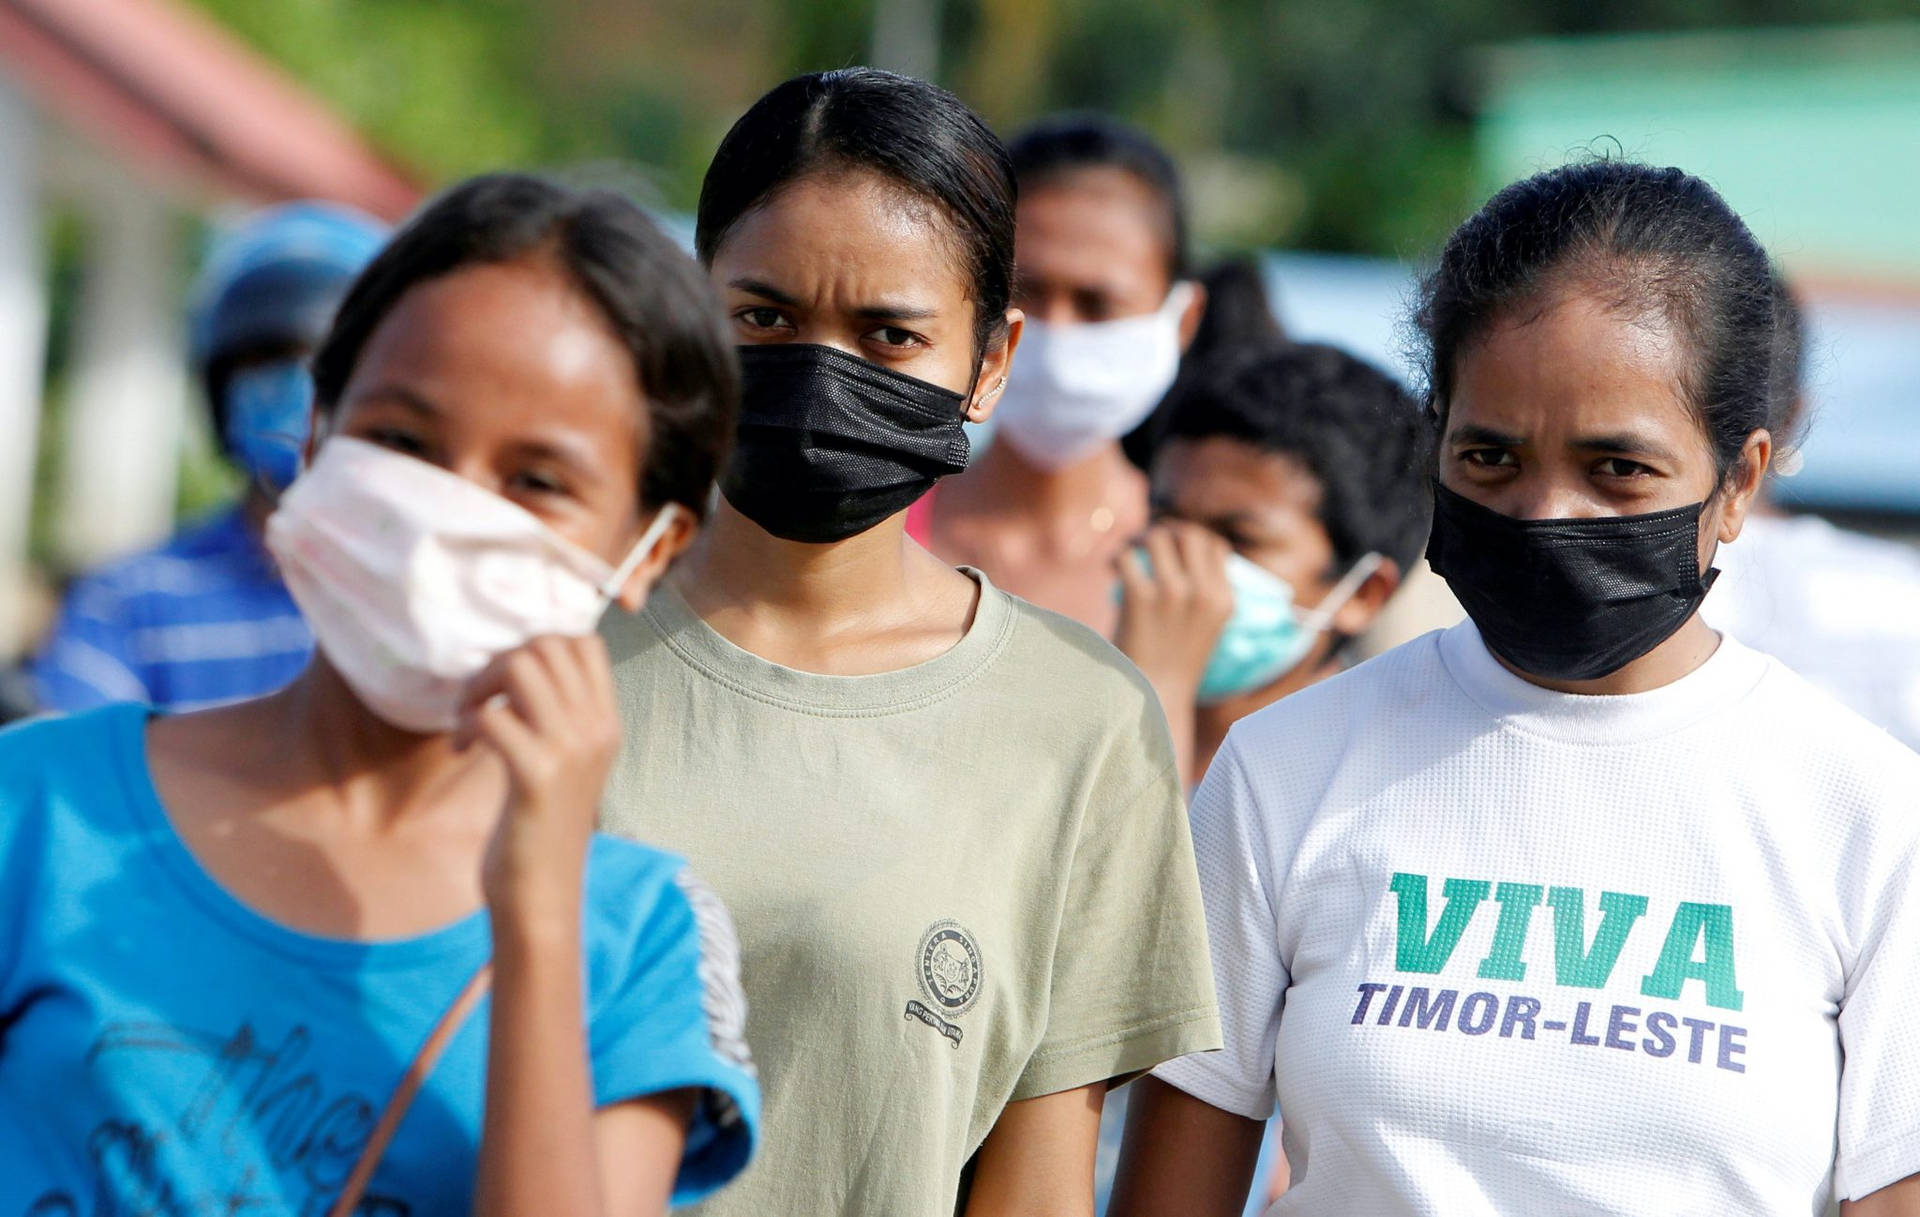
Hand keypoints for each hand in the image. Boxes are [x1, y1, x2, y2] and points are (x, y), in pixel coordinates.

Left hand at [457, 634, 620, 924]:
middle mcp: (597, 730)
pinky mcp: (536, 776)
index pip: (585, 643)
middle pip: (547, 645)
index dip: (536, 646)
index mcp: (607, 724)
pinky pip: (493, 717)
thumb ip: (556, 718)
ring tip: (468, 720)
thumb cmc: (542, 831)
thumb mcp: (565, 765)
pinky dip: (467, 723)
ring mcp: (571, 751)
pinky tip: (462, 749)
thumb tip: (516, 668)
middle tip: (479, 701)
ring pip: (521, 666)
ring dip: (480, 685)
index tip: (509, 686)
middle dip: (498, 662)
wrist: (543, 897)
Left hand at [1114, 520, 1234, 702]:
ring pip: (1157, 537)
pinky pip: (1126, 555)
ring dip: (1139, 539)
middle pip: (1189, 533)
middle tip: (1146, 543)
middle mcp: (1203, 593)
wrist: (1152, 701)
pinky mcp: (1141, 598)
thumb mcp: (1203, 626)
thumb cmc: (1172, 664)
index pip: (1215, 544)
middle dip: (1166, 531)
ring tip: (1128, 552)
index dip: (1190, 538)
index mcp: (1224, 600)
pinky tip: (1111, 569)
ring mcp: (1173, 593)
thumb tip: (1178, 548)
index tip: (1171, 546)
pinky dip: (1116, 557)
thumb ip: (1201, 589)